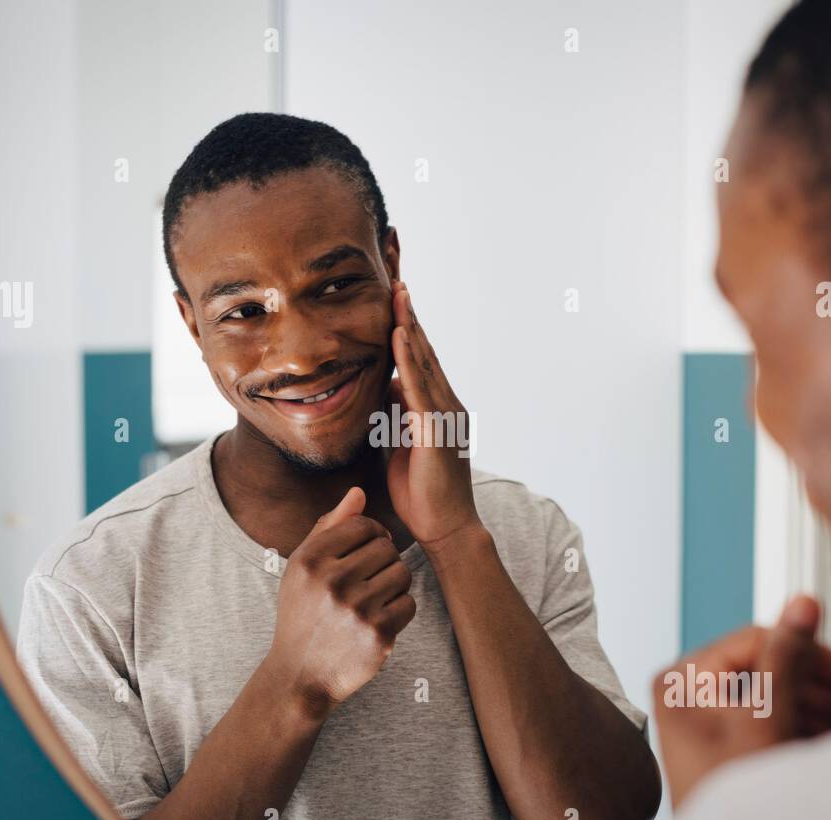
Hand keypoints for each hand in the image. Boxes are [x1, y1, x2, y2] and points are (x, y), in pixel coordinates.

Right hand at [267, 487, 416, 716]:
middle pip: (387, 547)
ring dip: (393, 585)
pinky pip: (409, 604)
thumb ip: (328, 527)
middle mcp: (331, 582)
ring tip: (373, 600)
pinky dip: (399, 611)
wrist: (299, 675)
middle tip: (368, 582)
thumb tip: (358, 492)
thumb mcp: (301, 568)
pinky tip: (378, 621)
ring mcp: (356, 609)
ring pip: (402, 573)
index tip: (364, 554)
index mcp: (310, 560)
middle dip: (383, 562)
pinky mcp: (378, 634)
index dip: (372, 536)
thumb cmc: (302, 614)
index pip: (364, 525)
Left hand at [385, 280, 481, 549]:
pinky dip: (409, 359)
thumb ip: (395, 416)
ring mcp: (444, 415)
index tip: (395, 301)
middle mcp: (445, 404)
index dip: (408, 330)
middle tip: (398, 282)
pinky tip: (399, 335)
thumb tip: (385, 389)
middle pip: (425, 352)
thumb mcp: (400, 445)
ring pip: (424, 362)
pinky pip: (419, 386)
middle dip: (410, 316)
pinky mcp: (436, 428)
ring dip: (410, 326)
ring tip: (398, 295)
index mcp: (437, 409)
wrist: (444, 527)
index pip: (421, 361)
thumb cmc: (422, 493)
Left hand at [652, 595, 830, 810]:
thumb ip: (787, 658)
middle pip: (767, 667)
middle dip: (818, 689)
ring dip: (819, 711)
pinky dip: (804, 728)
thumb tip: (803, 600)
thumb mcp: (765, 721)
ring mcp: (702, 718)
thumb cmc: (731, 797)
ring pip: (773, 695)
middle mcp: (686, 693)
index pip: (754, 640)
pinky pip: (767, 720)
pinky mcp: (721, 743)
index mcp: (681, 679)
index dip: (808, 652)